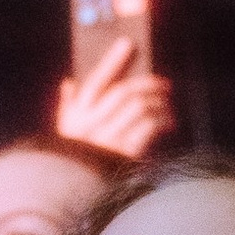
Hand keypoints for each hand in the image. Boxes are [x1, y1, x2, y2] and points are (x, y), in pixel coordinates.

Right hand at [55, 29, 175, 159]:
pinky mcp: (126, 154)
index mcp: (78, 115)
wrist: (75, 192)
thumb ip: (67, 106)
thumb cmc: (72, 158)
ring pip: (140, 108)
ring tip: (167, 103)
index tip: (127, 43)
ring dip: (159, 102)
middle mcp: (93, 125)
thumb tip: (70, 83)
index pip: (97, 80)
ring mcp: (110, 140)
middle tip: (164, 84)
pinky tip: (169, 121)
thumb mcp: (65, 132)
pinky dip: (163, 121)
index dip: (113, 60)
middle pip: (125, 93)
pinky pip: (149, 128)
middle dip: (148, 84)